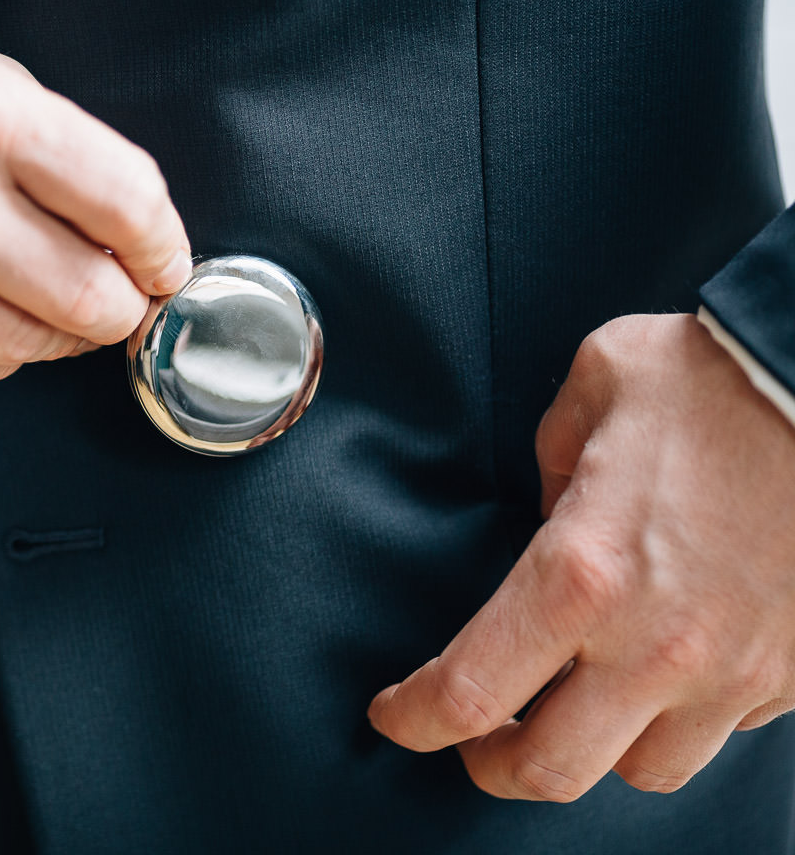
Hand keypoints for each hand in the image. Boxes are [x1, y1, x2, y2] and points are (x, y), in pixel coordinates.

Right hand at [0, 0, 191, 385]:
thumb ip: (47, 148)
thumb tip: (130, 237)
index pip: (128, 202)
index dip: (164, 246)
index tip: (164, 264)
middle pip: (93, 299)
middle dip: (117, 305)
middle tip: (108, 295)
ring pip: (28, 349)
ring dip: (44, 331)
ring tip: (15, 291)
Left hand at [368, 313, 794, 799]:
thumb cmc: (718, 378)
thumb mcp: (596, 387)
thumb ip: (550, 459)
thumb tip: (548, 507)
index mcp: (581, 571)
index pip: (471, 691)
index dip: (415, 718)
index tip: (395, 716)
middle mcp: (654, 643)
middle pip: (549, 770)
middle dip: (492, 766)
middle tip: (473, 739)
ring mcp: (731, 670)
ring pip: (640, 771)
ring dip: (592, 749)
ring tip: (570, 707)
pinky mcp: (788, 676)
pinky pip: (718, 734)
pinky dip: (675, 719)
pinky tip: (658, 675)